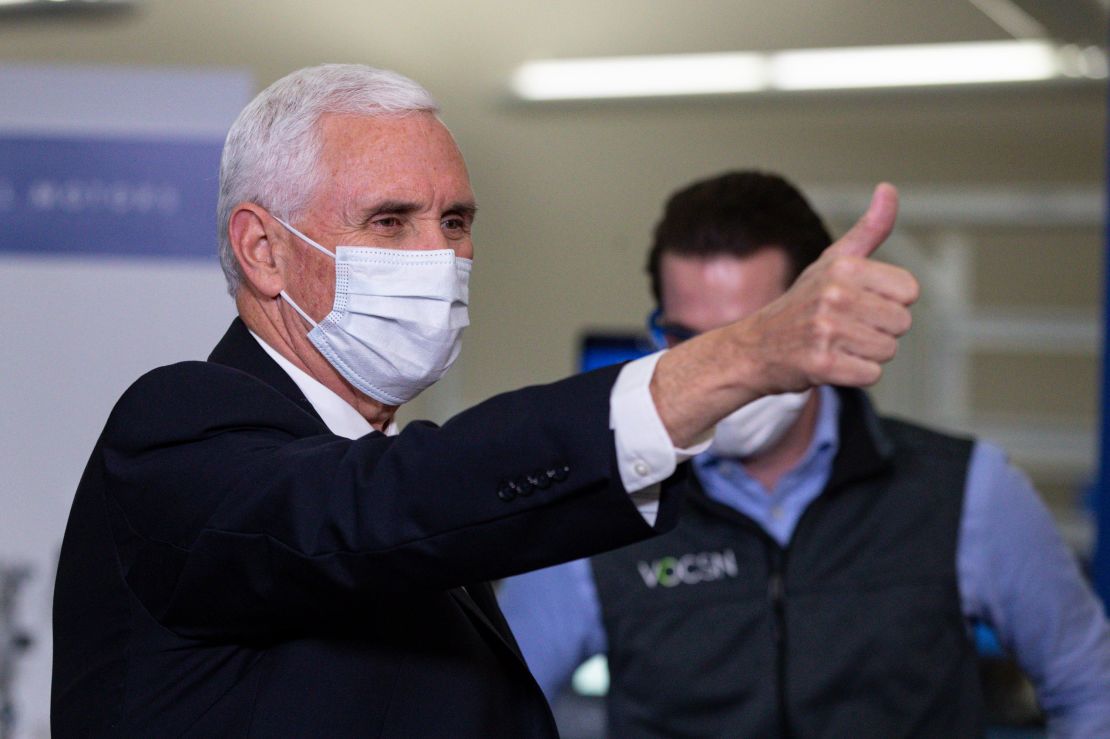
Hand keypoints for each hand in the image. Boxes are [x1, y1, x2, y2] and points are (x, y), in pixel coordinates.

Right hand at [650, 183, 917, 446]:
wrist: (754, 348)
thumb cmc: (801, 304)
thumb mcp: (832, 261)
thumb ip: (868, 230)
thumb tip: (889, 189)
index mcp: (844, 267)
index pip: (909, 291)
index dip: (888, 302)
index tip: (859, 304)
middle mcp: (835, 296)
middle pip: (901, 323)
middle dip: (878, 330)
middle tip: (844, 328)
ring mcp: (827, 331)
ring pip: (886, 351)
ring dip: (865, 354)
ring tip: (836, 344)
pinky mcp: (822, 364)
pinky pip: (870, 375)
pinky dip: (854, 374)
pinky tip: (830, 363)